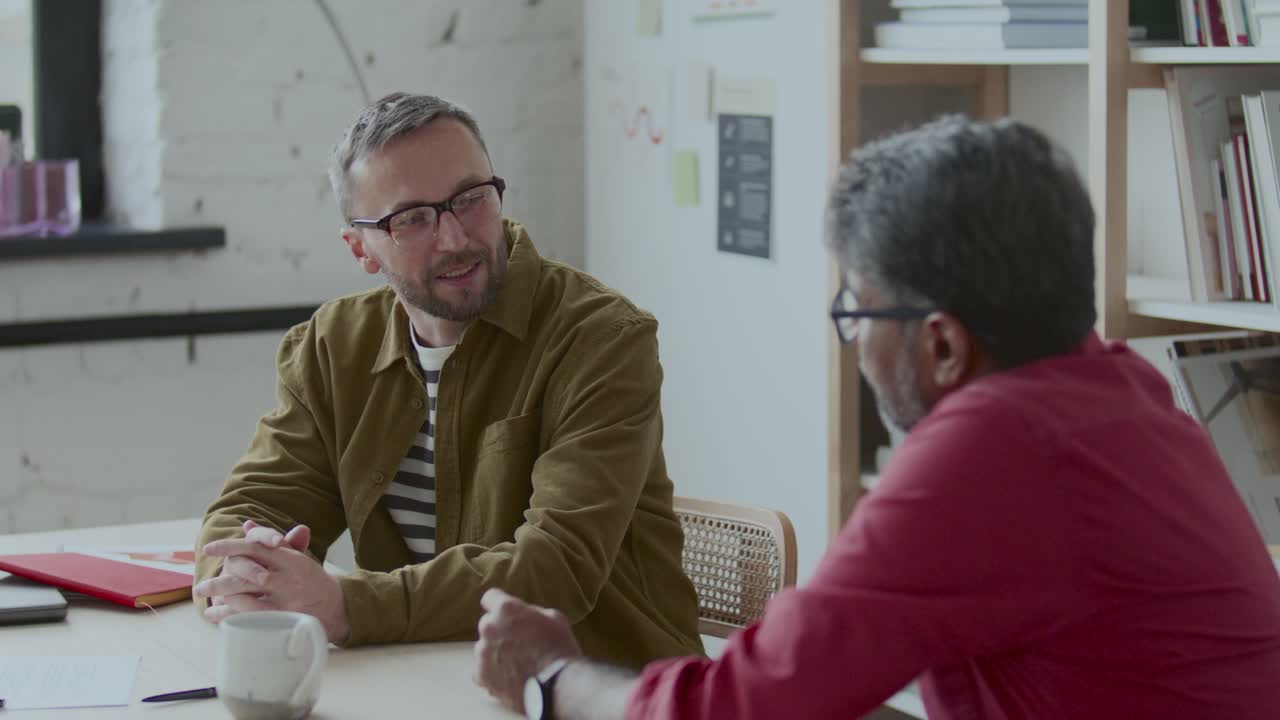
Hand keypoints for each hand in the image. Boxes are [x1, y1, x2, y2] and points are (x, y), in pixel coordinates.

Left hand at [194, 521, 350, 642]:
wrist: (337, 606)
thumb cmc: (310, 579)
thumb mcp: (296, 557)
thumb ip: (272, 542)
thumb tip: (247, 525)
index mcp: (291, 559)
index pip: (257, 548)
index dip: (231, 547)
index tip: (209, 549)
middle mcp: (289, 579)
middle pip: (248, 576)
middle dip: (220, 581)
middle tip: (199, 587)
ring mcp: (287, 601)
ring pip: (247, 598)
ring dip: (222, 599)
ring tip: (205, 600)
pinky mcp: (284, 620)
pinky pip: (251, 618)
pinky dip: (229, 616)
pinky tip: (216, 615)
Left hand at [474, 588, 581, 713]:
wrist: (557, 685)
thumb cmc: (559, 648)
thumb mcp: (553, 617)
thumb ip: (531, 612)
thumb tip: (523, 616)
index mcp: (505, 609)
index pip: (490, 597)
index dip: (500, 604)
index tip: (507, 613)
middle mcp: (489, 628)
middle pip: (488, 624)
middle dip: (500, 630)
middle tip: (518, 641)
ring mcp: (483, 653)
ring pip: (484, 647)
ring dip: (496, 651)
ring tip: (516, 664)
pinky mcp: (482, 675)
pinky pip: (482, 670)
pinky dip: (493, 672)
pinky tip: (509, 676)